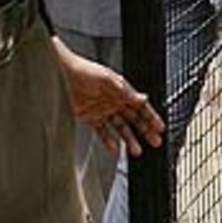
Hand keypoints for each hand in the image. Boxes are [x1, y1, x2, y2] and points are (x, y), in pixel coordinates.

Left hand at [53, 37, 165, 156]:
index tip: (160, 128)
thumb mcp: (108, 79)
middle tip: (155, 142)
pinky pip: (102, 132)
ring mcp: (103, 110)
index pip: (141, 106)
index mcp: (122, 90)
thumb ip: (126, 91)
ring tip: (137, 151)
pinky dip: (109, 141)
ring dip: (129, 139)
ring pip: (121, 127)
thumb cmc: (84, 71)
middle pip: (134, 118)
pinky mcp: (90, 117)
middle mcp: (115, 101)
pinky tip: (114, 149)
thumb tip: (143, 99)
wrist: (61, 75)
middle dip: (146, 130)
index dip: (151, 117)